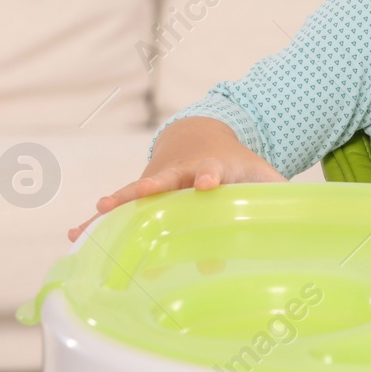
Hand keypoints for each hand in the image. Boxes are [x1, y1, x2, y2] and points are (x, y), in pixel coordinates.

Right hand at [68, 116, 285, 241]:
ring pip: (134, 193)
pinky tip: (74, 236)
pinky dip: (97, 221)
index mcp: (211, 166)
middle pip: (165, 179)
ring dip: (117, 203)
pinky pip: (117, 208)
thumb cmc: (233, 161)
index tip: (208, 184)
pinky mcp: (140, 192)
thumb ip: (274, 191)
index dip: (210, 176)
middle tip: (142, 190)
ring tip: (96, 213)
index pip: (212, 170)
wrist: (198, 135)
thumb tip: (296, 214)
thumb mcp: (256, 171)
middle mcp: (179, 171)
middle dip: (153, 185)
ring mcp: (157, 181)